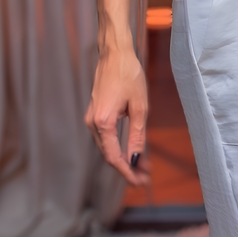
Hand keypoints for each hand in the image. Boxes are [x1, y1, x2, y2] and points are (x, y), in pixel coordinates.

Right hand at [85, 41, 149, 185]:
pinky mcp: (95, 114)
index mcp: (103, 123)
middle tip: (146, 177)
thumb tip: (136, 158)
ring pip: (107, 147)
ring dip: (124, 158)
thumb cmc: (129, 75)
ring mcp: (91, 118)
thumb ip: (137, 135)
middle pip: (109, 155)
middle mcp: (92, 123)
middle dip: (127, 168)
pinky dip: (118, 146)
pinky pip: (105, 137)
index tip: (140, 183)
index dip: (127, 173)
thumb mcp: (140, 107)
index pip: (114, 157)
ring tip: (143, 167)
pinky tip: (132, 150)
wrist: (114, 54)